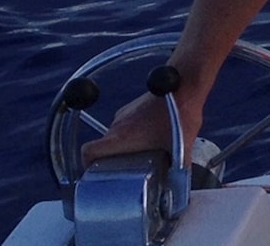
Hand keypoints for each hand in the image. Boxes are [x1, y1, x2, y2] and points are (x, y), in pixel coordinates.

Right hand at [80, 90, 202, 168]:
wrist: (184, 85)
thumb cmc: (180, 114)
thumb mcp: (182, 146)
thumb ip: (180, 169)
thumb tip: (182, 185)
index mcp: (121, 138)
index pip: (88, 151)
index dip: (86, 164)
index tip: (94, 173)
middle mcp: (117, 126)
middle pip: (103, 147)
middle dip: (111, 160)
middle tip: (125, 169)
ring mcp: (124, 114)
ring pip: (116, 136)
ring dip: (124, 146)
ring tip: (143, 153)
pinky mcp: (133, 107)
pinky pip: (126, 125)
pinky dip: (133, 133)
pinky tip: (151, 137)